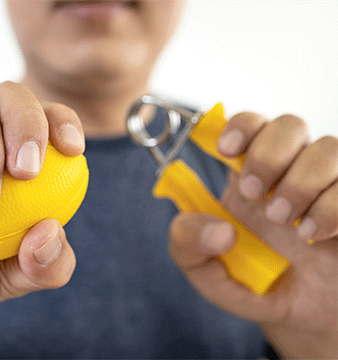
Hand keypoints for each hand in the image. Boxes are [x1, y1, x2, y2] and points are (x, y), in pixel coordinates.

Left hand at [168, 112, 336, 358]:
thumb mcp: (205, 271)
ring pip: (327, 147)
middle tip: (253, 193)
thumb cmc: (255, 283)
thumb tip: (218, 229)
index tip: (227, 150)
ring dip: (300, 183)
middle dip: (267, 154)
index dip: (241, 126)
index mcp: (250, 175)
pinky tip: (313, 234)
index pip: (251, 124)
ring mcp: (328, 185)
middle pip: (289, 124)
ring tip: (285, 222)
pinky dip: (331, 206)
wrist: (302, 315)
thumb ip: (187, 244)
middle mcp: (291, 172)